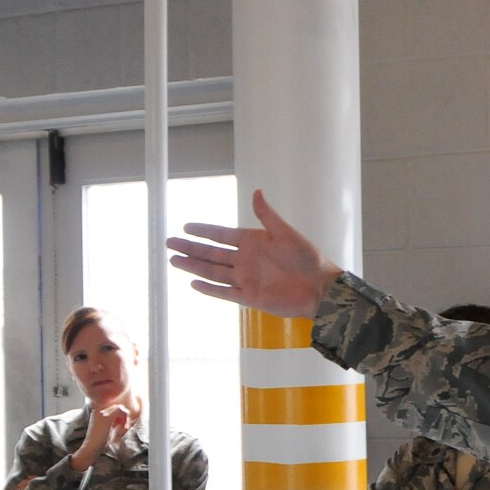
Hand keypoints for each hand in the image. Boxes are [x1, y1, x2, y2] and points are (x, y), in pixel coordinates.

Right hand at [72, 399, 133, 470]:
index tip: (121, 425)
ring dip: (125, 418)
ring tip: (123, 427)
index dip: (120, 415)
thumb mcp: (109, 426)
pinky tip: (123, 427)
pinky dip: (125, 419)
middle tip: (123, 427)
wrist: (92, 446)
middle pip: (117, 406)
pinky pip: (121, 411)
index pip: (114, 407)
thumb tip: (127, 412)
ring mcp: (102, 412)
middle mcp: (98, 408)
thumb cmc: (101, 439)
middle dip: (124, 416)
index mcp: (97, 410)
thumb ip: (115, 419)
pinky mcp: (106, 417)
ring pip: (120, 408)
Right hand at [167, 190, 342, 317]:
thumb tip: (256, 192)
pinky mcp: (249, 297)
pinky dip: (209, 289)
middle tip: (169, 242)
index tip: (186, 226)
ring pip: (213, 271)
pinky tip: (194, 282)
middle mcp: (245, 260)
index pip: (221, 235)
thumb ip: (267, 215)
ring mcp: (246, 279)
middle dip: (190, 248)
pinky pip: (224, 293)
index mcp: (253, 242)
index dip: (203, 231)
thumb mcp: (286, 233)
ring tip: (174, 260)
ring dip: (193, 266)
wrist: (319, 288)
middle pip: (211, 253)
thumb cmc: (307, 258)